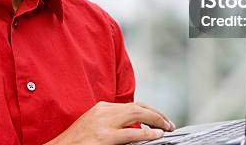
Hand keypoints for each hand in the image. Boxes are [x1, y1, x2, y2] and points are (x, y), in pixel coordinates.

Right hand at [46, 101, 175, 144]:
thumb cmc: (76, 141)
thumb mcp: (94, 125)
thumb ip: (112, 122)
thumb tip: (135, 126)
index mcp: (102, 108)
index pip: (133, 105)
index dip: (150, 110)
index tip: (161, 118)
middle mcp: (104, 111)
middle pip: (138, 107)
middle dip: (157, 114)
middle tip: (169, 124)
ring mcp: (104, 124)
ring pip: (137, 114)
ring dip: (156, 120)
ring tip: (167, 127)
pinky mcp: (104, 137)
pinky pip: (131, 133)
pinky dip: (147, 132)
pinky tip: (156, 135)